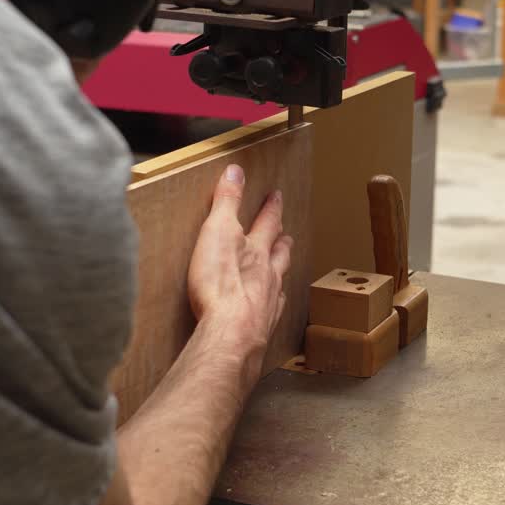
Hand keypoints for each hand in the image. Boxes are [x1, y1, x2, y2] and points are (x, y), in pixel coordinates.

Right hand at [187, 164, 292, 379]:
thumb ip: (227, 202)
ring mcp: (267, 302)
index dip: (271, 208)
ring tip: (283, 268)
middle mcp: (268, 275)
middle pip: (279, 254)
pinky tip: (273, 307)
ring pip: (278, 281)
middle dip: (281, 241)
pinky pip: (272, 310)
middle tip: (286, 235)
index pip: (267, 222)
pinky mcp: (261, 326)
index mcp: (257, 250)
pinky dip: (273, 304)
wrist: (231, 333)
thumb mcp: (217, 232)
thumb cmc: (220, 285)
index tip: (277, 197)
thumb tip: (236, 171)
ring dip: (280, 271)